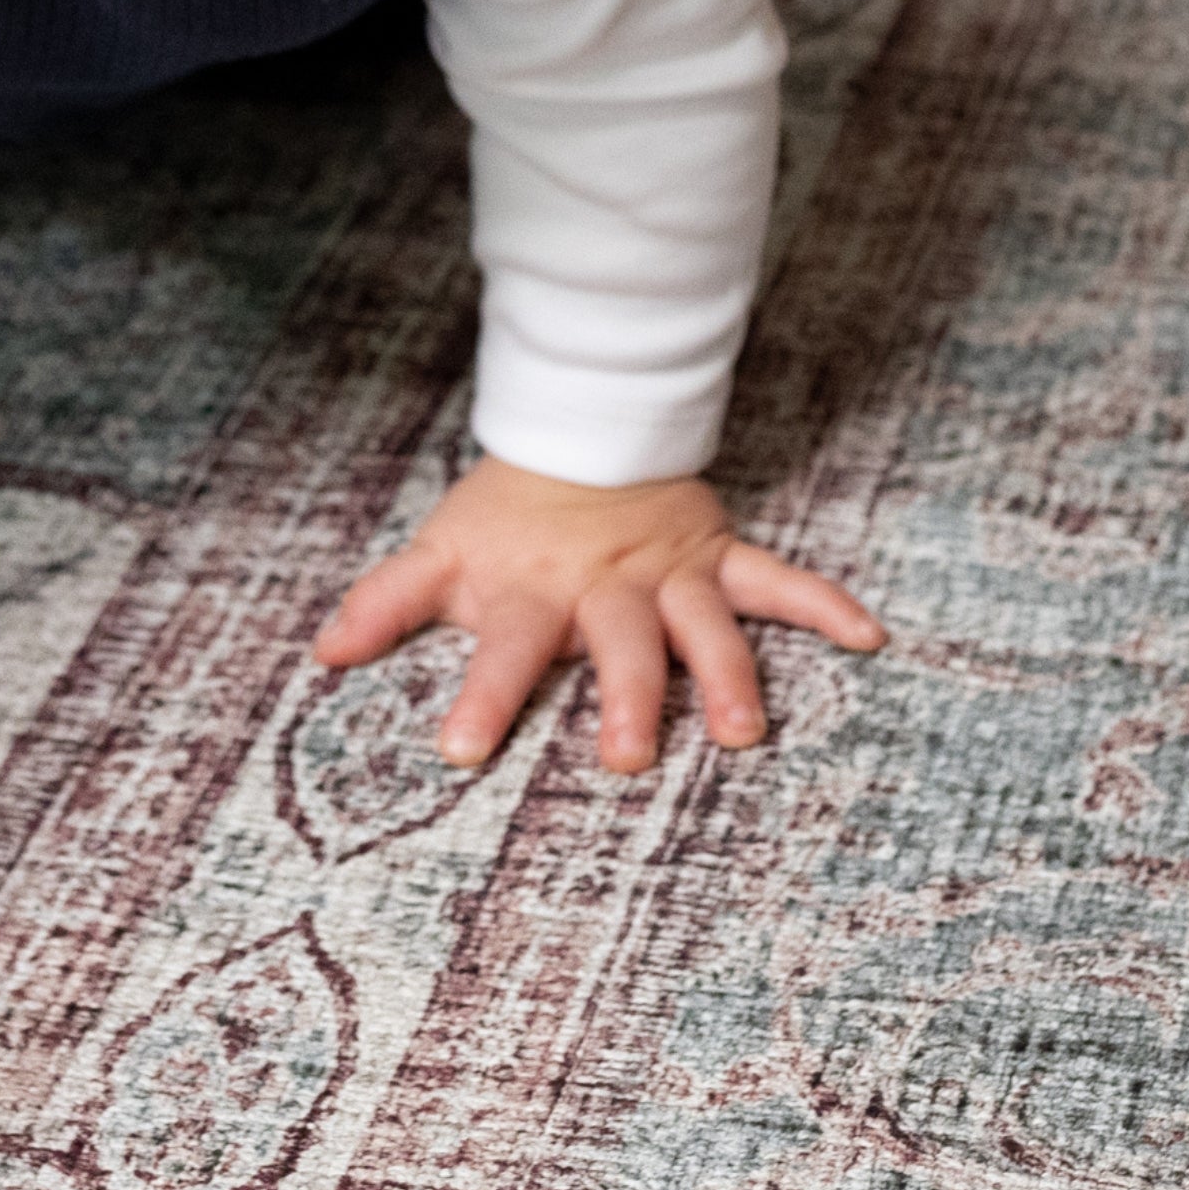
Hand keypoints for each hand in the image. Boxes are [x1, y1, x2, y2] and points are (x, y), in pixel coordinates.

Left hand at [313, 456, 883, 775]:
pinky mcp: (720, 558)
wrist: (579, 432)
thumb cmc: (505, 516)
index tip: (460, 752)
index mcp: (535, 594)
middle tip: (627, 757)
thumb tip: (319, 655)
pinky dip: (824, 605)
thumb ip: (385, 604)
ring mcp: (671, 574)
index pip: (506, 649)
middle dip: (625, 699)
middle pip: (618, 646)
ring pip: (703, 626)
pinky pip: (779, 582)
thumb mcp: (439, 555)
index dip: (482, 696)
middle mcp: (608, 588)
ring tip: (743, 731)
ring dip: (724, 674)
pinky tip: (869, 636)